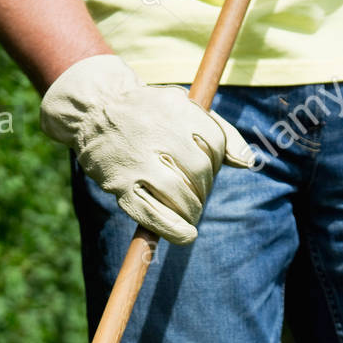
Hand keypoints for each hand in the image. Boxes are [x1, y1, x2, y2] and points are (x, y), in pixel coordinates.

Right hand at [40, 54, 254, 244]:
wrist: (94, 109)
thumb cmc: (149, 113)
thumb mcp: (183, 107)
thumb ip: (218, 130)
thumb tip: (248, 162)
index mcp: (176, 109)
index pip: (214, 143)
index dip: (217, 161)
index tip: (206, 169)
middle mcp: (158, 132)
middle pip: (200, 171)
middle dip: (204, 188)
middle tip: (196, 194)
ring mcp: (138, 161)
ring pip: (180, 195)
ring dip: (192, 210)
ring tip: (189, 212)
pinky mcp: (121, 186)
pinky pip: (153, 215)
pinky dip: (174, 230)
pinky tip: (186, 235)